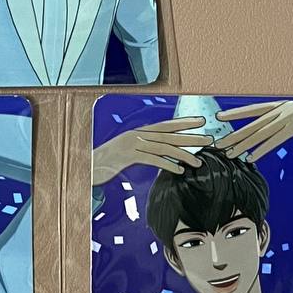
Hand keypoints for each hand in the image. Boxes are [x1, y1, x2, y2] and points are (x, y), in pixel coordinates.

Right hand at [91, 117, 214, 185]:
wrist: (84, 167)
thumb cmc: (105, 162)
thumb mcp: (124, 153)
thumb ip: (141, 150)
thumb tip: (158, 153)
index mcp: (137, 132)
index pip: (164, 125)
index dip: (183, 122)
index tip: (201, 121)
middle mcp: (136, 135)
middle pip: (168, 135)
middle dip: (190, 136)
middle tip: (208, 138)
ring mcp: (131, 145)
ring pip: (163, 147)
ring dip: (183, 154)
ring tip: (198, 161)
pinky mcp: (126, 157)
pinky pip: (151, 159)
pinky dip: (167, 164)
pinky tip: (179, 171)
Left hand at [216, 100, 292, 162]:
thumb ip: (277, 122)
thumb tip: (259, 130)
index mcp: (280, 104)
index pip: (252, 109)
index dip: (234, 114)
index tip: (218, 117)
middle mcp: (282, 108)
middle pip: (253, 124)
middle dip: (235, 134)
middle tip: (219, 143)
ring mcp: (289, 117)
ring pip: (261, 133)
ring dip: (244, 145)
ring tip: (231, 154)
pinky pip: (275, 140)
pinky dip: (261, 150)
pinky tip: (250, 158)